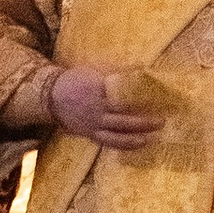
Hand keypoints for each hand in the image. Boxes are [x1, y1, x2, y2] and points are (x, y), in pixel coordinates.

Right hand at [48, 64, 162, 153]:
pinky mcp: (91, 134)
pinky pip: (110, 142)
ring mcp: (94, 124)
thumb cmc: (76, 79)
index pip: (124, 96)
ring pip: (118, 134)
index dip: (142, 98)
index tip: (158, 99)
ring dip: (137, 137)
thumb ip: (117, 70)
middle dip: (144, 122)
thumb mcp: (94, 69)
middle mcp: (97, 110)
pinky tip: (139, 143)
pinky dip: (126, 144)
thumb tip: (143, 67)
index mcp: (98, 90)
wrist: (51, 97)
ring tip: (154, 137)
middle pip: (124, 118)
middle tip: (162, 120)